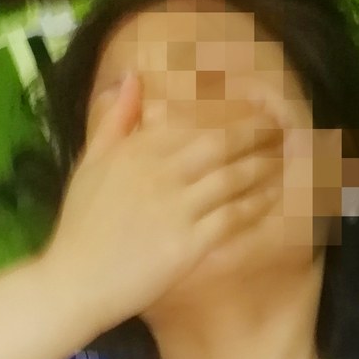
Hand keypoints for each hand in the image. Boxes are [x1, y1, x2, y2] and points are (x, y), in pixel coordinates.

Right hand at [38, 73, 283, 340]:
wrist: (75, 280)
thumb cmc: (80, 227)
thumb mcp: (89, 163)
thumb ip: (114, 121)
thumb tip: (130, 78)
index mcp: (137, 148)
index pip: (193, 123)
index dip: (228, 117)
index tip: (253, 113)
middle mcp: (160, 170)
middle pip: (220, 144)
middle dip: (255, 134)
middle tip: (280, 130)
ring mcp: (176, 206)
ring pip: (232, 177)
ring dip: (262, 167)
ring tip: (283, 160)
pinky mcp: (188, 242)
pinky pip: (232, 217)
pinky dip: (255, 205)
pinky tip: (272, 199)